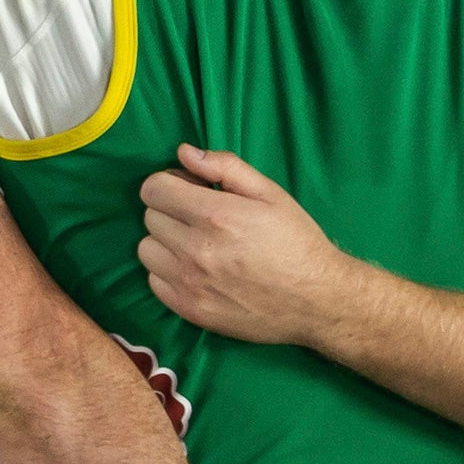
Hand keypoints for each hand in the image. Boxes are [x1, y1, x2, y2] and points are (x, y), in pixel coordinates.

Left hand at [137, 143, 361, 355]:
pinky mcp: (190, 310)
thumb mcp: (270, 193)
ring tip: (196, 244)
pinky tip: (196, 269)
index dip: (169, 183)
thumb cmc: (296, 241)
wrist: (316, 300)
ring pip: (146, 250)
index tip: (189, 189)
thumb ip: (225, 167)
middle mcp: (197, 250)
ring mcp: (190, 284)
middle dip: (170, 210)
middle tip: (200, 217)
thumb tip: (184, 153)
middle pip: (150, 217)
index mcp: (216, 216)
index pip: (154, 189)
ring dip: (165, 242)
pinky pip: (154, 281)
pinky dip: (168, 272)